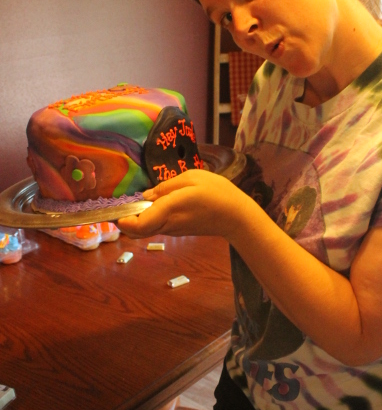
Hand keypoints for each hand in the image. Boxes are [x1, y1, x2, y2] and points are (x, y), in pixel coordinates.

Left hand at [117, 169, 245, 238]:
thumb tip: (146, 195)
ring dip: (138, 218)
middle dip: (126, 220)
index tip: (116, 213)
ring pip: (146, 228)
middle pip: (138, 230)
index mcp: (169, 209)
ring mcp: (173, 230)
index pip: (139, 224)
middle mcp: (168, 223)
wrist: (236, 216)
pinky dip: (150, 218)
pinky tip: (157, 204)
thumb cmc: (217, 192)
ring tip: (139, 201)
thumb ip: (166, 187)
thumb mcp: (191, 178)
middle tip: (121, 205)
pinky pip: (157, 226)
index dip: (123, 221)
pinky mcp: (179, 231)